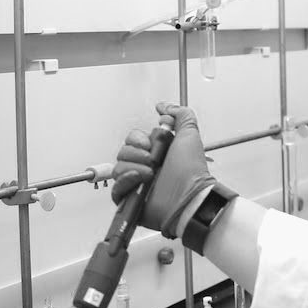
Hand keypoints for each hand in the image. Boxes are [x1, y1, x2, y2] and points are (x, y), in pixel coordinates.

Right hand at [111, 102, 216, 237]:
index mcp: (156, 153)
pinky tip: (140, 181)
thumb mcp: (189, 135)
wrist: (189, 197)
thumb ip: (180, 116)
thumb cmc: (191, 171)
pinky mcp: (131, 200)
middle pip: (123, 152)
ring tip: (150, 174)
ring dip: (134, 168)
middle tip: (152, 161)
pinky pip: (116, 188)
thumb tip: (164, 106)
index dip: (138, 139)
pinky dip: (126, 182)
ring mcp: (137, 184)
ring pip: (118, 168)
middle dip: (136, 153)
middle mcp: (146, 167)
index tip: (149, 143)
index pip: (133, 139)